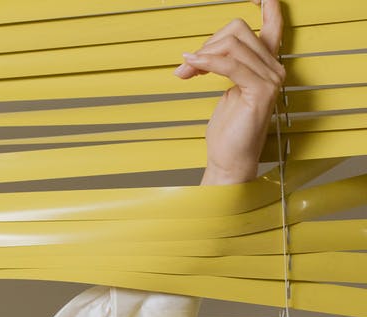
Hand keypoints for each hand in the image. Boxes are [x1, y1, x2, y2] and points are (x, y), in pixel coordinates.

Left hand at [175, 0, 284, 184]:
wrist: (230, 157)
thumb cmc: (228, 128)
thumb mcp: (224, 87)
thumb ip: (220, 64)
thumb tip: (198, 52)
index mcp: (267, 64)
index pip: (271, 25)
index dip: (266, 6)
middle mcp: (274, 67)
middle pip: (238, 31)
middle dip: (207, 44)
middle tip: (188, 65)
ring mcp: (271, 78)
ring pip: (232, 44)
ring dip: (202, 56)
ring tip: (186, 72)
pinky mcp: (261, 91)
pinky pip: (230, 64)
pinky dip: (208, 63)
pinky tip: (191, 68)